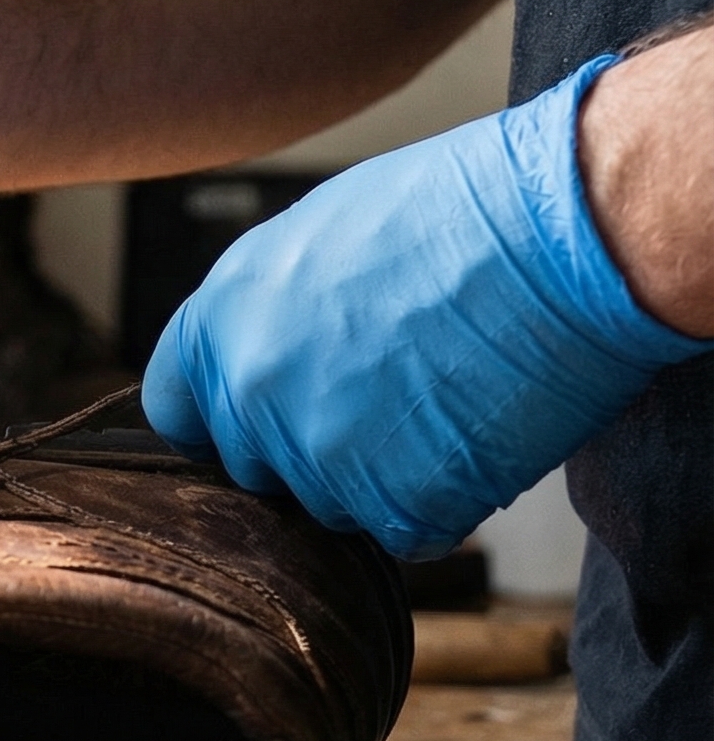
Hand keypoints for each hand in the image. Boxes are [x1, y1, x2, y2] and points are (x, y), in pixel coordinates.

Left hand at [143, 56, 707, 558]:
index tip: (255, 417)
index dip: (219, 417)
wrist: (563, 235)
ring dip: (376, 475)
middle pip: (254, 466)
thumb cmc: (456, 211)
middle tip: (383, 398)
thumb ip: (265, 310)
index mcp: (220, 323)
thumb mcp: (317, 236)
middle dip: (306, 446)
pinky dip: (439, 500)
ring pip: (329, 503)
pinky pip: (404, 529)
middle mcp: (252, 395)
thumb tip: (255, 349)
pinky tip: (472, 434)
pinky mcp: (398, 503)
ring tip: (439, 400)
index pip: (176, 410)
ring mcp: (322, 457)